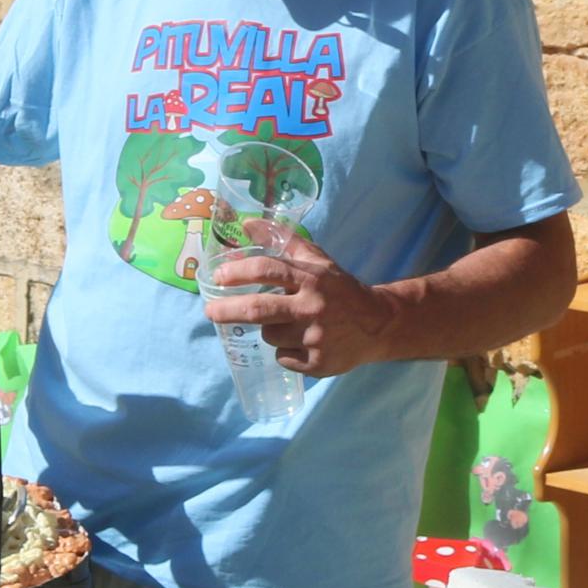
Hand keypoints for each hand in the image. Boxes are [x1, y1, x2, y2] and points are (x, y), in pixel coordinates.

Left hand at [202, 228, 393, 376]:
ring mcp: (315, 338)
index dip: (238, 273)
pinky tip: (301, 342)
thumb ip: (283, 240)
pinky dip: (285, 351)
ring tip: (286, 325)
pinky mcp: (317, 364)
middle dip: (227, 310)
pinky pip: (283, 357)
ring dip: (269, 330)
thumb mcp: (317, 261)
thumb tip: (247, 223)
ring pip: (269, 335)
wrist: (378, 324)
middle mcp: (312, 307)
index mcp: (311, 278)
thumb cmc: (339, 289)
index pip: (268, 270)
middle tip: (210, 312)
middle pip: (259, 309)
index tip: (218, 277)